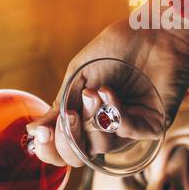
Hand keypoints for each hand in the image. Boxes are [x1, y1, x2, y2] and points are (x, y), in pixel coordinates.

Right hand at [28, 13, 188, 167]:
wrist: (154, 32)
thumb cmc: (117, 49)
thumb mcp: (79, 77)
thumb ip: (60, 106)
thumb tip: (34, 131)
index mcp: (84, 118)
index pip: (61, 150)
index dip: (48, 148)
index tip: (40, 133)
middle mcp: (104, 128)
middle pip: (78, 157)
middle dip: (69, 137)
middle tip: (69, 113)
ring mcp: (128, 128)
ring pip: (101, 147)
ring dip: (93, 120)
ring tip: (96, 91)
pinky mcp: (152, 125)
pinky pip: (126, 134)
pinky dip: (115, 114)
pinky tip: (111, 94)